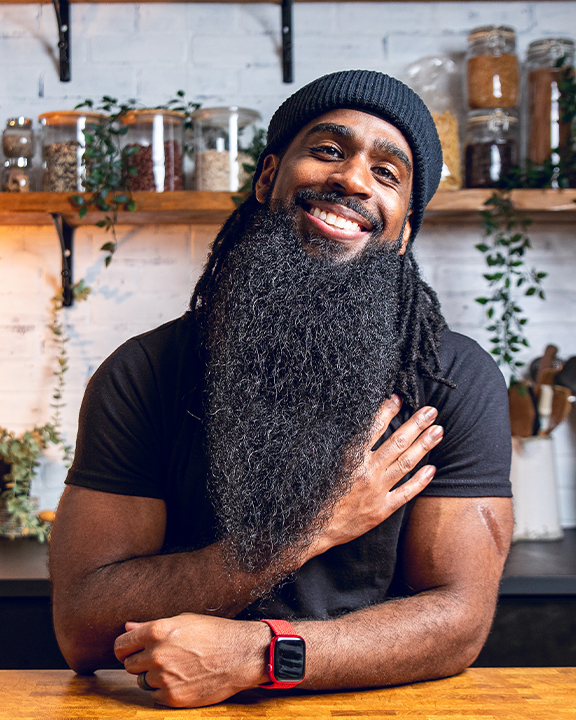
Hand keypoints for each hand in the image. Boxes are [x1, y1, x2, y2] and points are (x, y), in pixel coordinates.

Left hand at [114, 613, 268, 707]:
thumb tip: (127, 627)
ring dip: (153, 677)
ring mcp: (164, 677)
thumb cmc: (214, 633)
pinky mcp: (172, 697)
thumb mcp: (183, 621)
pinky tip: (182, 679)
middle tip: (161, 658)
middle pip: (129, 665)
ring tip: (176, 667)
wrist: (240, 655)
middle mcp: (156, 654)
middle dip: (141, 663)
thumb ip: (150, 626)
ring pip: (142, 681)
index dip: (125, 649)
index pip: (121, 645)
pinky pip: (155, 696)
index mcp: (157, 631)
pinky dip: (164, 690)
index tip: (131, 651)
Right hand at [308, 395, 442, 557]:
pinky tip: (432, 469)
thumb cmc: (314, 494)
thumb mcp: (323, 464)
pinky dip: (420, 480)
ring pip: (405, 463)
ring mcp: (377, 490)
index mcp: (350, 457)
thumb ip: (341, 447)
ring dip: (424, 445)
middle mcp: (366, 471)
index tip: (399, 398)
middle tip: (431, 410)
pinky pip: (406, 493)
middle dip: (416, 424)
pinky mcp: (382, 509)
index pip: (374, 427)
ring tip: (438, 431)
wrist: (312, 530)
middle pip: (397, 442)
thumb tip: (356, 427)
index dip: (388, 410)